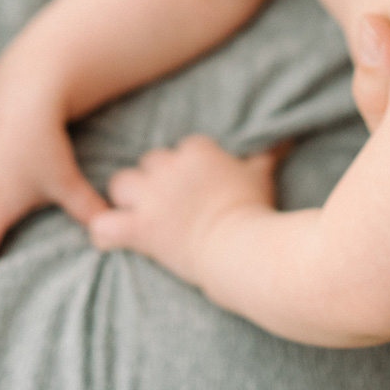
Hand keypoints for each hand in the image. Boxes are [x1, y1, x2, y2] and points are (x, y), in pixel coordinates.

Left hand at [87, 135, 279, 286]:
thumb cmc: (255, 212)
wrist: (244, 250)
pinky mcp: (140, 228)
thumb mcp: (262, 176)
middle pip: (149, 163)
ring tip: (136, 215)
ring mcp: (152, 198)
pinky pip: (104, 224)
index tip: (196, 189)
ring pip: (121, 184)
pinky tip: (109, 239)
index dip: (185, 169)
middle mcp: (170, 168)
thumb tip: (285, 139)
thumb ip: (267, 154)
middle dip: (155, 182)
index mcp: (198, 151)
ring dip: (126, 199)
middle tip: (169, 206)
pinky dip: (104, 232)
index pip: (182, 149)